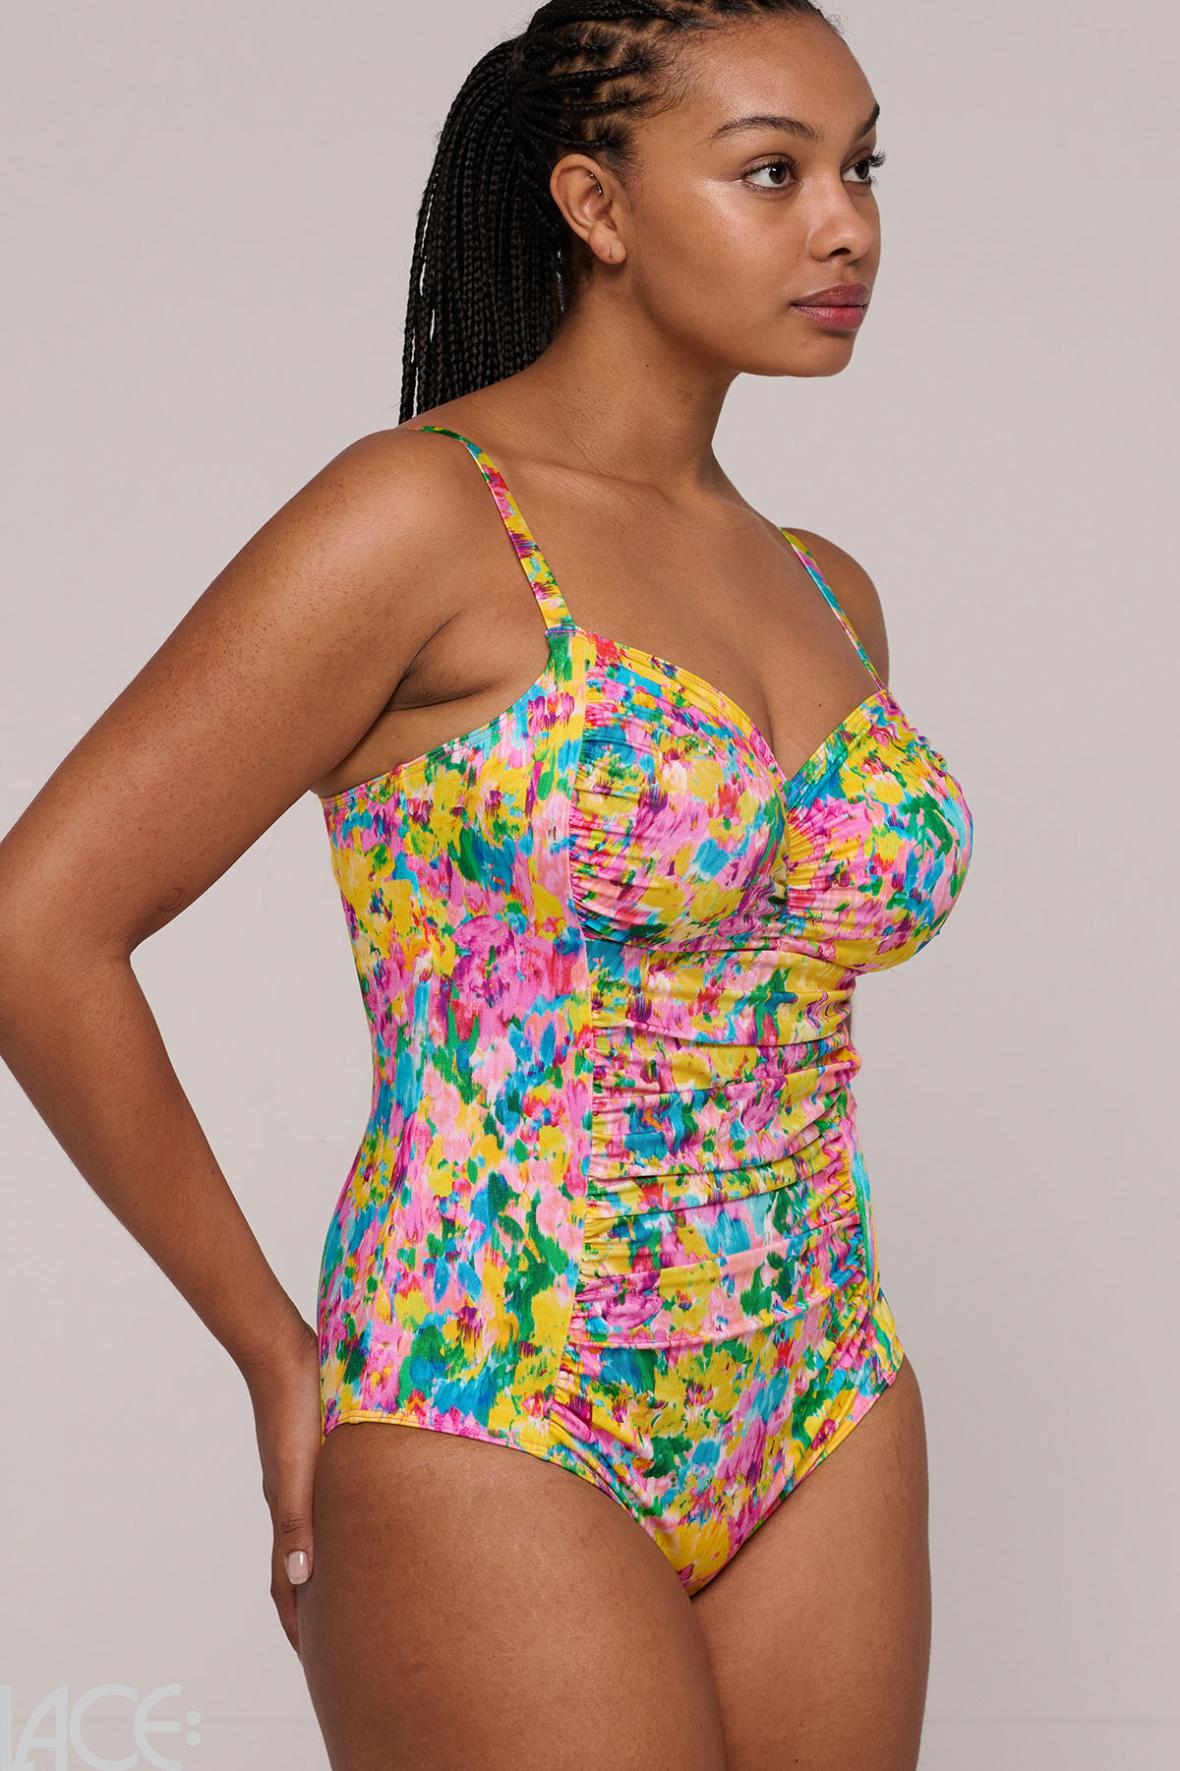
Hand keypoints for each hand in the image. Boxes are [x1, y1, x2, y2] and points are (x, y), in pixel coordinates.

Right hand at [242, 1312, 321, 1658]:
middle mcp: (291, 1498)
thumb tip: (301, 1581)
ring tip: (349, 1590)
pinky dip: (335, 1525)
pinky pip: (324, 1502)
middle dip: (314, 1605)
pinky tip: (358, 1519)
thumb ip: (296, 1521)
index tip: (314, 1660)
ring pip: (314, 1533)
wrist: (282, 1350)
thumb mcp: (297, 1469)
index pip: (287, 1584)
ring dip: (326, 1566)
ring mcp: (300, 1475)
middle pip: (299, 1565)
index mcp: (286, 1510)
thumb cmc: (294, 1405)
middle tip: (338, 1638)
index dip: (299, 1623)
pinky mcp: (313, 1450)